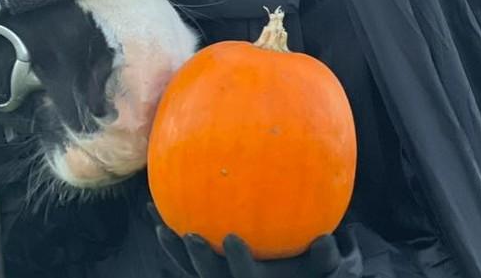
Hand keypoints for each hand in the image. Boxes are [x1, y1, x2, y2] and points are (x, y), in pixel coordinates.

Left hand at [149, 205, 360, 277]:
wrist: (291, 273)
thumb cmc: (311, 265)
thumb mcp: (326, 264)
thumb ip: (326, 257)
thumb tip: (326, 241)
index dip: (237, 262)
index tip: (231, 238)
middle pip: (211, 277)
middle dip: (199, 258)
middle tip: (190, 235)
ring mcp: (215, 276)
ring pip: (189, 268)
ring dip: (174, 248)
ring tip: (160, 226)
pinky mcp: (201, 266)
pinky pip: (180, 254)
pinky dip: (167, 236)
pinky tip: (153, 209)